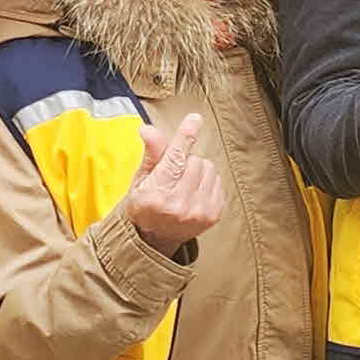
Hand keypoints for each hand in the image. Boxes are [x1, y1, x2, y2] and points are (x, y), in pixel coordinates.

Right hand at [111, 107, 224, 255]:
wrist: (155, 239)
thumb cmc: (145, 205)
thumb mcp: (141, 180)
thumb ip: (152, 153)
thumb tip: (149, 129)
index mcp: (156, 194)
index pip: (174, 158)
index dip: (185, 136)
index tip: (194, 119)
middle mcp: (179, 204)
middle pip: (195, 160)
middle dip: (185, 161)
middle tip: (173, 175)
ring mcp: (198, 212)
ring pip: (209, 168)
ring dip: (198, 171)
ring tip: (184, 184)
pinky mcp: (213, 215)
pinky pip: (218, 181)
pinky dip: (207, 182)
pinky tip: (194, 192)